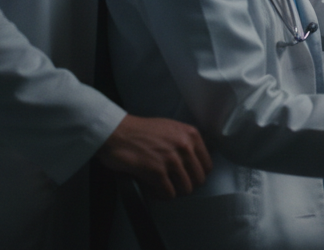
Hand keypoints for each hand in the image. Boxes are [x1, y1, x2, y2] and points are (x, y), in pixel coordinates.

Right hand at [98, 115, 212, 198]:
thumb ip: (185, 142)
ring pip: (185, 189)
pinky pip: (169, 193)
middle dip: (186, 185)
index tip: (188, 177)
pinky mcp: (157, 172)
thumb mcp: (171, 128)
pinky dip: (161, 195)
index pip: (207, 165)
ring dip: (174, 191)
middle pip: (198, 180)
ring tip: (162, 187)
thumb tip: (194, 162)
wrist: (117, 132)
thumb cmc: (140, 131)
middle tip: (173, 184)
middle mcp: (184, 146)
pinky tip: (153, 189)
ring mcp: (171, 160)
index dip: (196, 174)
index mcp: (191, 135)